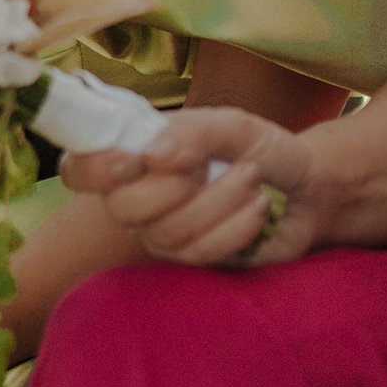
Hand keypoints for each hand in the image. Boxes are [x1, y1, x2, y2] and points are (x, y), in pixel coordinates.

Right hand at [62, 108, 326, 269]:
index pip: (79, 170)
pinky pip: (200, 254)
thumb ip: (193, 132)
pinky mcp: (194, 261)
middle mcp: (139, 198)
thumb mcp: (233, 125)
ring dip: (221, 201)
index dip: (95, 169)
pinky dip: (237, 226)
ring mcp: (163, 234)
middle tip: (214, 165)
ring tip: (251, 179)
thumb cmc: (262, 149)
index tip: (136, 159)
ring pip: (169, 233)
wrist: (308, 185)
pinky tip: (257, 208)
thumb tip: (153, 155)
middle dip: (177, 187)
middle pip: (123, 209)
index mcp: (137, 155)